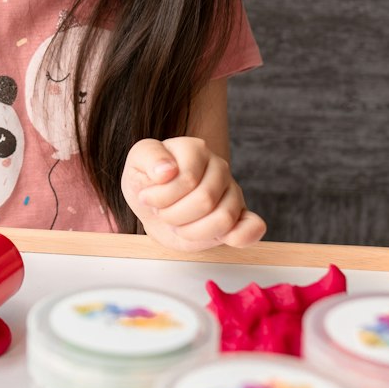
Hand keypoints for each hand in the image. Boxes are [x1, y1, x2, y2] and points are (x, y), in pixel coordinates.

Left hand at [121, 137, 265, 251]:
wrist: (154, 206)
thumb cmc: (147, 183)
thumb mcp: (135, 164)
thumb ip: (148, 157)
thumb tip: (167, 170)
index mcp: (194, 148)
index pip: (187, 179)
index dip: (162, 197)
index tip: (148, 197)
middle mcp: (218, 166)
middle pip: (205, 201)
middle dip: (174, 215)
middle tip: (163, 212)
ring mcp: (232, 190)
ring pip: (224, 219)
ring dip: (192, 231)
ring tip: (179, 223)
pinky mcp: (240, 215)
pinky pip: (253, 227)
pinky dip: (240, 237)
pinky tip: (222, 238)